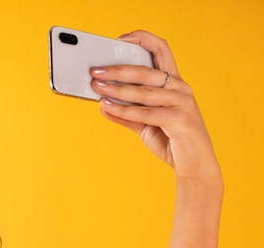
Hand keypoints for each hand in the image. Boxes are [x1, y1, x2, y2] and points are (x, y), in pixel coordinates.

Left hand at [90, 30, 218, 181]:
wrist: (194, 165)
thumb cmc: (171, 141)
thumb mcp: (145, 125)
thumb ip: (127, 114)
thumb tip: (102, 104)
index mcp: (174, 83)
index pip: (161, 50)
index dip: (142, 39)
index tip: (120, 40)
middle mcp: (180, 88)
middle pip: (146, 70)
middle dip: (118, 69)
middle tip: (96, 71)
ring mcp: (182, 102)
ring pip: (144, 91)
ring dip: (117, 89)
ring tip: (97, 87)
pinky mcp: (179, 119)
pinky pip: (145, 112)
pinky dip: (123, 110)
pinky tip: (107, 107)